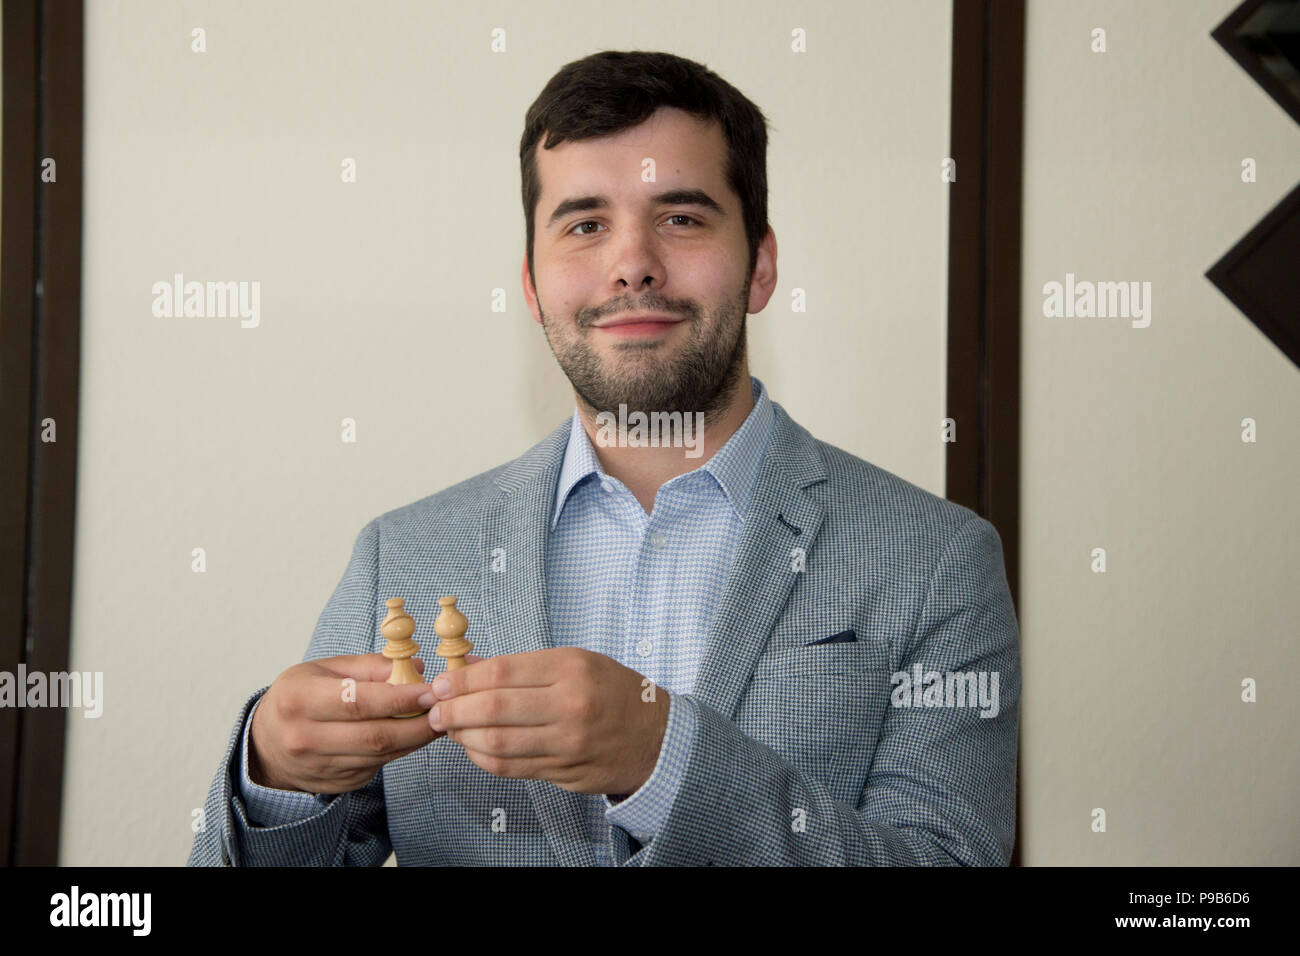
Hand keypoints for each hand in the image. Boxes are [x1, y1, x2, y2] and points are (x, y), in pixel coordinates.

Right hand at [248, 652, 478, 793]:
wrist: (267, 746)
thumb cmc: (300, 697)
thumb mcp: (324, 670)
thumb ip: (369, 666)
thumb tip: (416, 666)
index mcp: (299, 700)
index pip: (358, 702)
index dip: (399, 698)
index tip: (430, 690)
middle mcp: (305, 738)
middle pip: (374, 736)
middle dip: (417, 723)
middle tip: (444, 708)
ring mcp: (320, 766)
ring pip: (380, 755)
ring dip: (415, 738)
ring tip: (436, 719)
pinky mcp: (337, 784)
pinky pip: (378, 767)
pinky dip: (401, 751)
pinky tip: (413, 735)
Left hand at [427, 647, 669, 794]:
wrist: (656, 736)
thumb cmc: (612, 691)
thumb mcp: (576, 662)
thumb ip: (521, 667)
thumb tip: (467, 669)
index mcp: (572, 669)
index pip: (502, 672)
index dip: (462, 680)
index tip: (441, 684)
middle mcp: (570, 706)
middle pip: (493, 710)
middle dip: (453, 710)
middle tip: (434, 709)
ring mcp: (568, 744)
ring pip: (497, 744)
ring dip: (462, 737)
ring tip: (448, 729)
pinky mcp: (564, 773)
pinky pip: (511, 768)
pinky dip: (482, 758)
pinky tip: (473, 747)